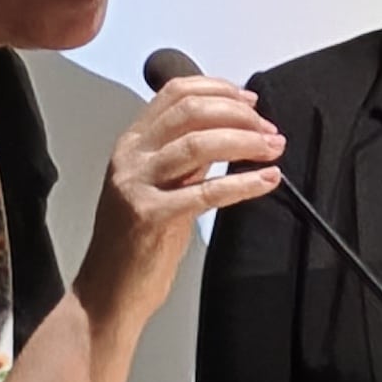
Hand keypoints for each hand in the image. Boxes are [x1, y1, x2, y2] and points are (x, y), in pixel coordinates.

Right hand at [79, 75, 282, 323]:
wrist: (108, 292)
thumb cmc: (136, 242)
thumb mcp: (159, 185)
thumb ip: (186, 156)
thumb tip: (232, 128)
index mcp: (132, 144)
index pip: (175, 92)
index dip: (219, 89)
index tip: (251, 101)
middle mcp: (131, 158)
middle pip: (190, 111)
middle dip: (239, 114)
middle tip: (269, 130)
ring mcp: (137, 185)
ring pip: (199, 143)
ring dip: (245, 141)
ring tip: (274, 148)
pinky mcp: (150, 216)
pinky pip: (206, 191)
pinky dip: (243, 182)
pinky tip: (266, 180)